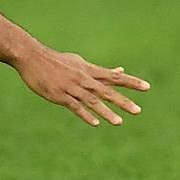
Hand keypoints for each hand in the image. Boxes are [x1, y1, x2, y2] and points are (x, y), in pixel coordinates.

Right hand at [15, 49, 149, 126]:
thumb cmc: (56, 60)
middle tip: (138, 111)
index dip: (131, 82)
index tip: (147, 87)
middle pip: (106, 90)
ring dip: (106, 112)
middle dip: (122, 101)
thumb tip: (120, 70)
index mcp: (89, 70)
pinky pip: (75, 106)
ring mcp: (71, 87)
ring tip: (119, 122)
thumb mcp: (80, 63)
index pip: (114, 76)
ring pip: (92, 101)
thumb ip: (100, 70)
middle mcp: (83, 79)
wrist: (32, 57)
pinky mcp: (59, 95)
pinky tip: (95, 123)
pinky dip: (85, 114)